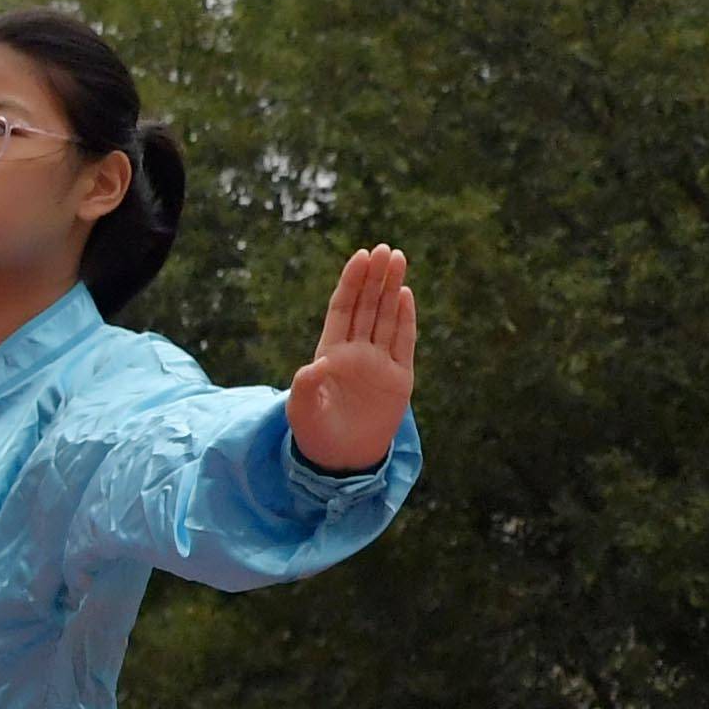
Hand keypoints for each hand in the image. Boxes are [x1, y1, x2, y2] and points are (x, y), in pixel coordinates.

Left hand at [284, 246, 416, 475]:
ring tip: (398, 258)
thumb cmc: (315, 433)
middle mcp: (356, 352)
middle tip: (385, 248)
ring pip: (386, 317)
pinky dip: (405, 319)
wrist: (342, 460)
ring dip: (391, 288)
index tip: (360, 256)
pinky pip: (403, 342)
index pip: (343, 309)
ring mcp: (379, 363)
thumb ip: (306, 387)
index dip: (351, 282)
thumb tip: (316, 365)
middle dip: (375, 276)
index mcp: (330, 352)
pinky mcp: (398, 379)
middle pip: (367, 306)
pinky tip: (405, 294)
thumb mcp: (303, 410)